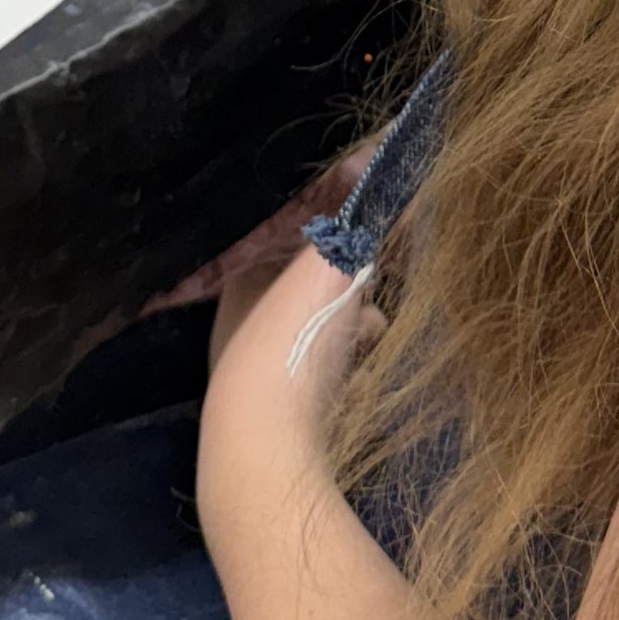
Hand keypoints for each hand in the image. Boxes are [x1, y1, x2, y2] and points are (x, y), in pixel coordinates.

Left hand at [196, 244, 372, 547]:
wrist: (267, 440)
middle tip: (377, 291)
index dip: (338, 242)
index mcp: (244, 280)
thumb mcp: (326, 265)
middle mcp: (241, 323)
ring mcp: (256, 374)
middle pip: (309, 291)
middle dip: (350, 289)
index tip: (372, 244)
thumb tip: (366, 179)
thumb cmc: (294, 338)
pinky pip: (322, 374)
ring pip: (317, 334)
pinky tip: (363, 370)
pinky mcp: (277, 416)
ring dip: (352, 329)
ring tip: (375, 331)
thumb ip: (348, 229)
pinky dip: (346, 367)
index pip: (297, 246)